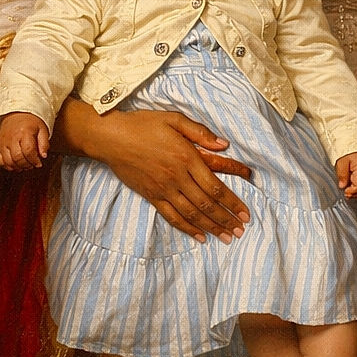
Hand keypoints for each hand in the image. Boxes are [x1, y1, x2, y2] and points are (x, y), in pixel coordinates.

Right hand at [0, 113, 49, 169]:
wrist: (16, 114)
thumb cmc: (30, 122)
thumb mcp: (42, 129)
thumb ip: (44, 143)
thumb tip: (44, 156)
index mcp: (24, 132)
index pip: (28, 151)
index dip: (34, 160)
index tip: (39, 163)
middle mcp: (12, 137)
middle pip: (18, 157)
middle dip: (26, 165)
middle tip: (32, 165)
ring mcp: (2, 142)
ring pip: (8, 161)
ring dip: (17, 167)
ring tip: (24, 166)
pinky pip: (0, 161)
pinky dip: (7, 166)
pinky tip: (15, 165)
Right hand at [82, 107, 252, 242]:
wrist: (111, 138)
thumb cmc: (144, 125)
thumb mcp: (174, 119)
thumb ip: (200, 132)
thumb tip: (224, 144)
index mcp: (186, 157)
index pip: (215, 185)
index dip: (232, 201)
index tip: (245, 211)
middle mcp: (177, 177)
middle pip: (206, 204)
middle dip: (226, 218)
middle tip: (242, 230)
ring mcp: (163, 189)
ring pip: (191, 214)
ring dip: (211, 227)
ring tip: (227, 237)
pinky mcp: (151, 196)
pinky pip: (172, 216)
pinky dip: (187, 228)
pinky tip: (200, 236)